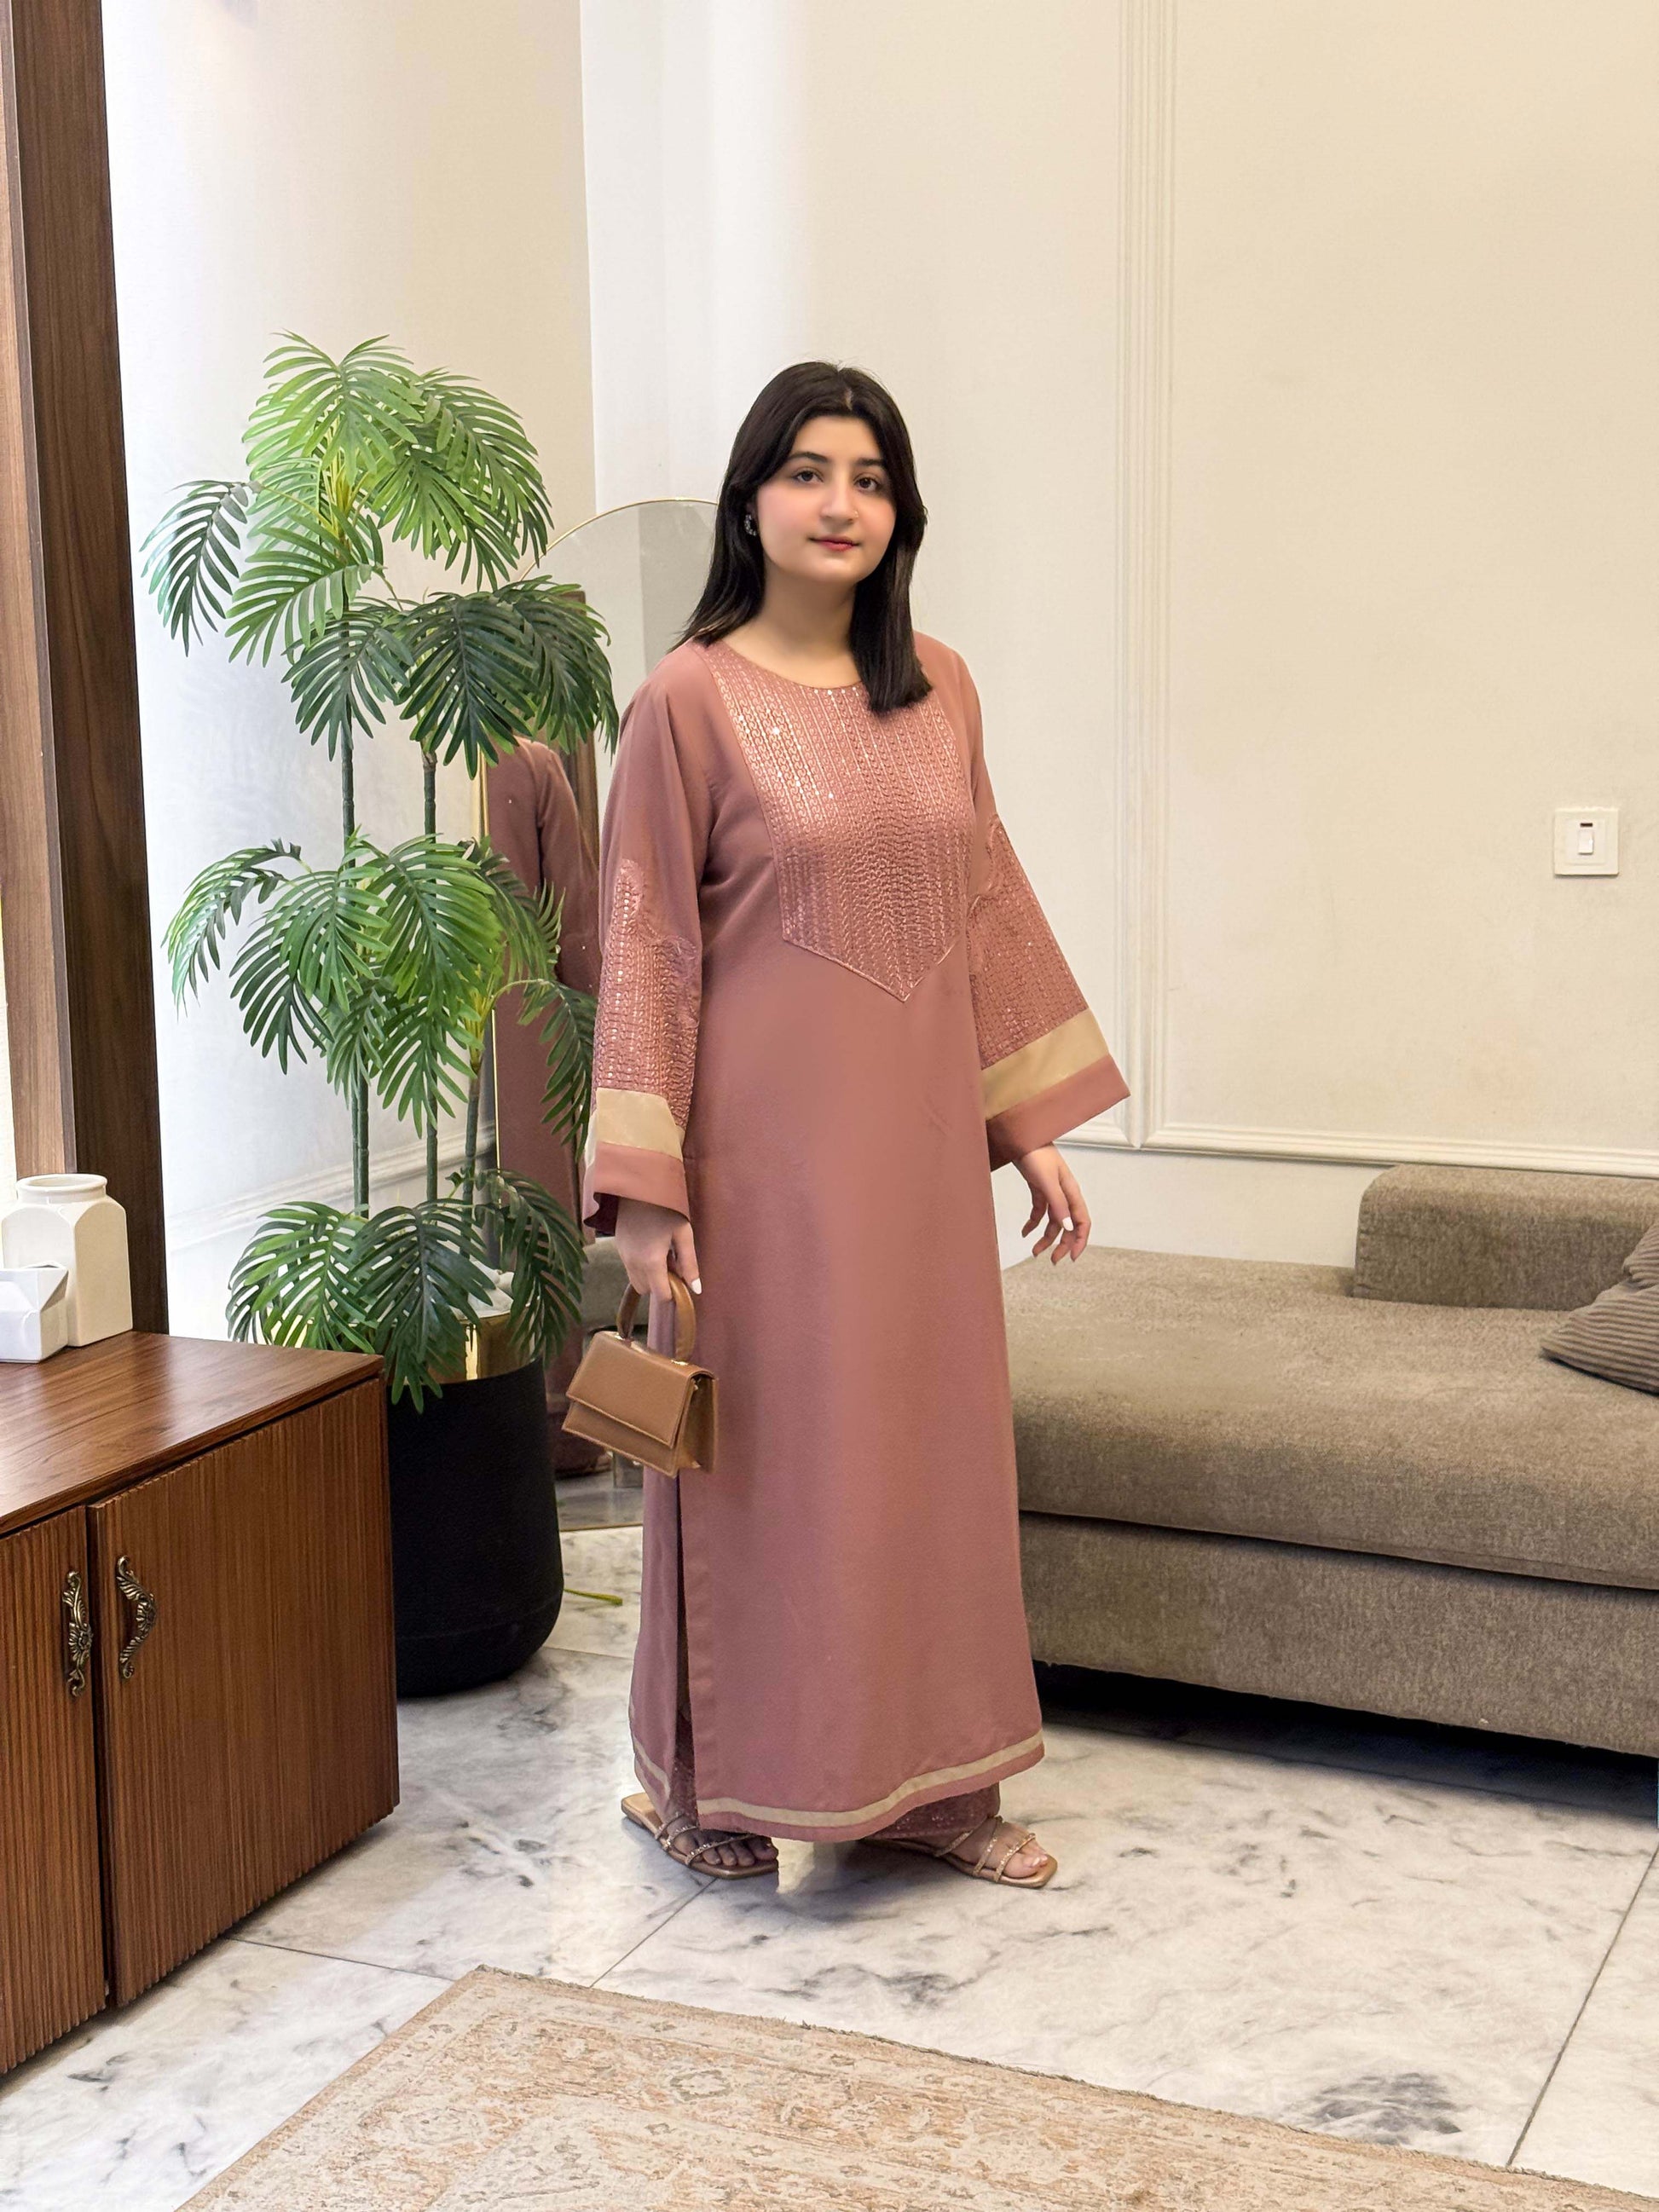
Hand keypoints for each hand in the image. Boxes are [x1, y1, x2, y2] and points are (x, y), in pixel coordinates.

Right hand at [614, 1196, 700, 1300]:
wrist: (638, 1187)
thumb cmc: (666, 1208)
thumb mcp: (683, 1234)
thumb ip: (689, 1263)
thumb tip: (695, 1289)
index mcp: (651, 1262)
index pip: (662, 1296)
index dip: (675, 1291)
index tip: (682, 1277)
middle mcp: (633, 1263)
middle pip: (648, 1291)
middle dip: (661, 1283)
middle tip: (672, 1262)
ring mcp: (623, 1257)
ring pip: (637, 1281)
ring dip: (650, 1276)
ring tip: (661, 1254)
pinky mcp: (619, 1249)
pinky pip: (630, 1268)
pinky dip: (641, 1266)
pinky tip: (650, 1246)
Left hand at [1015, 1145, 1089, 1263]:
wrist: (1021, 1136)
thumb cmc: (1035, 1153)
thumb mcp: (1046, 1181)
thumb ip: (1057, 1204)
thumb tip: (1068, 1228)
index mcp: (1071, 1192)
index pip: (1083, 1222)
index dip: (1079, 1241)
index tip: (1071, 1257)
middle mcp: (1065, 1194)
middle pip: (1069, 1225)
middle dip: (1062, 1244)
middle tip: (1053, 1261)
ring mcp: (1052, 1192)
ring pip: (1053, 1221)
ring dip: (1045, 1238)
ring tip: (1034, 1251)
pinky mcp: (1039, 1189)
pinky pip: (1040, 1212)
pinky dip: (1033, 1223)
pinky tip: (1025, 1232)